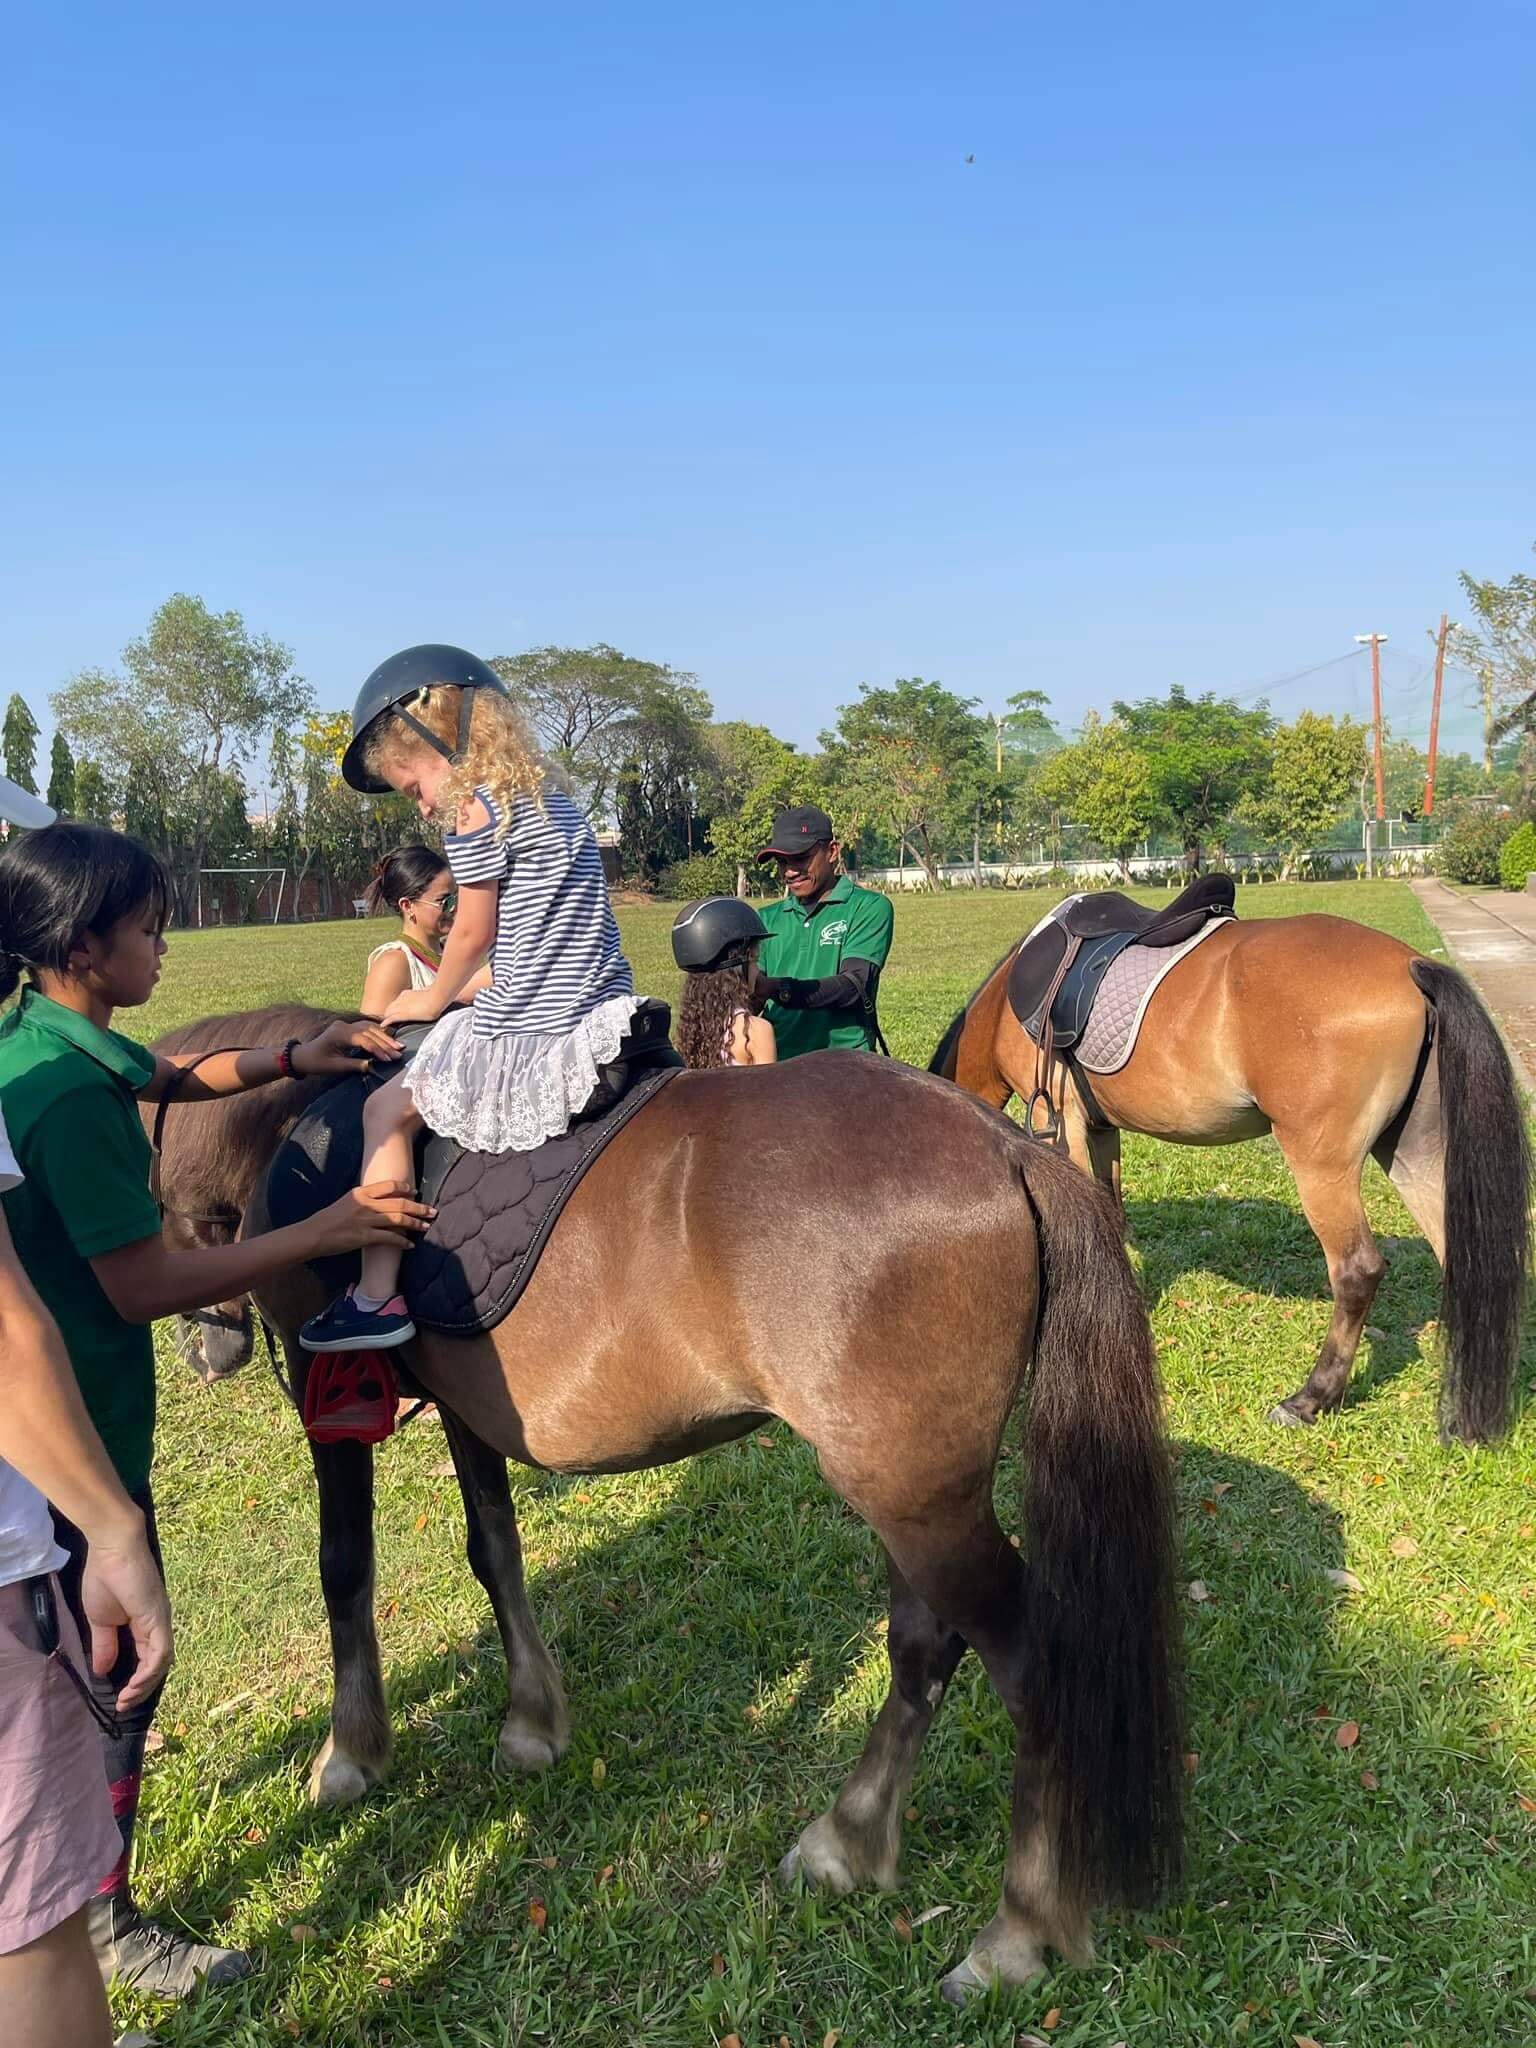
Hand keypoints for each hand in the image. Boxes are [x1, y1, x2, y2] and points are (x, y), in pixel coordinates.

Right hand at [80, 1524, 173, 1713]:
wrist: (111, 1550)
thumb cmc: (104, 1577)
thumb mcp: (100, 1620)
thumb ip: (105, 1645)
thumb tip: (103, 1670)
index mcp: (144, 1623)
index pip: (147, 1658)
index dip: (136, 1680)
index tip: (119, 1698)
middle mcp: (157, 1624)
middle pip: (158, 1664)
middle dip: (142, 1688)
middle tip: (124, 1705)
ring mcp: (160, 1621)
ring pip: (162, 1662)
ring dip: (146, 1684)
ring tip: (127, 1699)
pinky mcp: (159, 1618)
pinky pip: (161, 1653)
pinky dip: (150, 1672)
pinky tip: (134, 1685)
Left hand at [294, 1020, 402, 1075]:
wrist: (304, 1056)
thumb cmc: (317, 1063)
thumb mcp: (335, 1067)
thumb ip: (354, 1065)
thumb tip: (372, 1066)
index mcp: (339, 1034)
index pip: (364, 1040)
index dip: (377, 1050)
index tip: (389, 1059)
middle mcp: (343, 1026)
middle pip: (369, 1032)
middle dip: (385, 1043)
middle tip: (399, 1052)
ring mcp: (346, 1025)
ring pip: (369, 1028)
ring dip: (384, 1037)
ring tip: (397, 1046)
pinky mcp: (348, 1028)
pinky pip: (366, 1027)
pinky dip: (378, 1032)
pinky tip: (388, 1038)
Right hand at [306, 1180, 436, 1256]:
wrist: (313, 1234)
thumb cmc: (327, 1219)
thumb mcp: (345, 1201)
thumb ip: (362, 1199)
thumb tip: (378, 1201)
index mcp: (361, 1192)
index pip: (388, 1185)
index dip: (405, 1188)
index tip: (415, 1192)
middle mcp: (366, 1203)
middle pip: (400, 1203)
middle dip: (418, 1207)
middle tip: (432, 1211)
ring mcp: (366, 1220)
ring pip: (399, 1220)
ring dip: (415, 1223)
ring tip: (426, 1226)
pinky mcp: (365, 1237)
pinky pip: (390, 1238)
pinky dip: (402, 1242)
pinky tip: (410, 1245)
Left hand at [381, 987, 444, 1027]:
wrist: (437, 998)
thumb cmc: (437, 996)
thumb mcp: (428, 994)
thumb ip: (424, 997)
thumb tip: (428, 998)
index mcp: (407, 993)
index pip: (396, 1002)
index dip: (395, 1009)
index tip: (397, 1013)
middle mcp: (402, 998)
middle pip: (390, 1007)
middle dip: (388, 1014)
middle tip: (388, 1021)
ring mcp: (402, 1006)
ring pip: (388, 1012)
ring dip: (387, 1018)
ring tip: (385, 1025)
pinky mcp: (403, 1014)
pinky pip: (391, 1018)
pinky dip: (386, 1022)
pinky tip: (384, 1026)